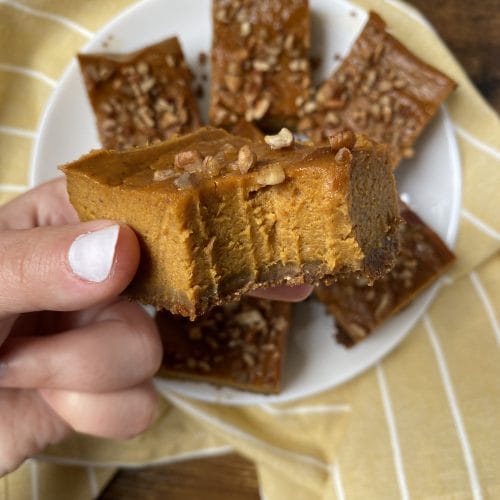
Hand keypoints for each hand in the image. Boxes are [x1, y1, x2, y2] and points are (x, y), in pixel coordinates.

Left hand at [0, 178, 161, 475]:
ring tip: (20, 372)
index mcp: (62, 226)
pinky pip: (141, 401)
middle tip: (26, 341)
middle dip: (92, 333)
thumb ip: (35, 263)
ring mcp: (102, 332)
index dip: (144, 232)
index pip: (133, 205)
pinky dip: (94, 412)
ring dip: (83, 376)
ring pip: (149, 350)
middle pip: (153, 289)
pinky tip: (50, 403)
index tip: (118, 270)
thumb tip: (120, 246)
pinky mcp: (107, 386)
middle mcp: (95, 276)